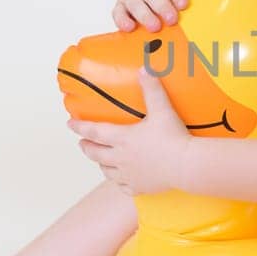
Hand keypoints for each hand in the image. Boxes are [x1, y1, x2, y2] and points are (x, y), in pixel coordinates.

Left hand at [67, 68, 190, 194]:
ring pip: (107, 171)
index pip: (95, 132)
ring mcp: (130, 175)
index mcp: (123, 138)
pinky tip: (122, 180)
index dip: (80, 127)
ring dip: (101, 164)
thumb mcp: (162, 110)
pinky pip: (124, 187)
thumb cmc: (173, 138)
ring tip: (100, 160)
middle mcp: (121, 158)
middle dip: (86, 148)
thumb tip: (144, 68)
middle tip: (81, 143)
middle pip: (96, 154)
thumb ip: (152, 89)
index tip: (69, 124)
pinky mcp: (141, 187)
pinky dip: (120, 182)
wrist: (186, 165)